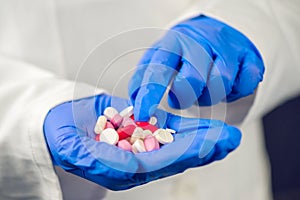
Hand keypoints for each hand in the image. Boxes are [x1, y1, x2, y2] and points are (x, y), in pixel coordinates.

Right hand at [43, 94, 240, 189]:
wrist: (61, 123)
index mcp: (119, 169)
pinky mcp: (143, 132)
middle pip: (173, 157)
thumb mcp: (69, 146)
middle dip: (203, 148)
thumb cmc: (61, 135)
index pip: (155, 164)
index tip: (206, 145)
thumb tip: (127, 170)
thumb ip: (92, 159)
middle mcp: (135, 163)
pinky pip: (169, 131)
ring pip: (177, 145)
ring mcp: (141, 147)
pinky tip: (210, 126)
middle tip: (230, 139)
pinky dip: (190, 128)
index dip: (181, 154)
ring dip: (204, 139)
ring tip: (230, 134)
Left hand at [129, 15, 263, 120]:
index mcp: (174, 43)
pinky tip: (227, 86)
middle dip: (185, 97)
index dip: (150, 93)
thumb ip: (146, 77)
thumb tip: (136, 100)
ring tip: (204, 89)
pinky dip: (236, 92)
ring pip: (220, 84)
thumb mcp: (161, 58)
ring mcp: (228, 49)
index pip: (159, 69)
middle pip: (192, 80)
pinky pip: (246, 85)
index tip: (143, 114)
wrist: (217, 31)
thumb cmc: (185, 52)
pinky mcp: (250, 58)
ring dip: (210, 96)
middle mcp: (201, 43)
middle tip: (182, 97)